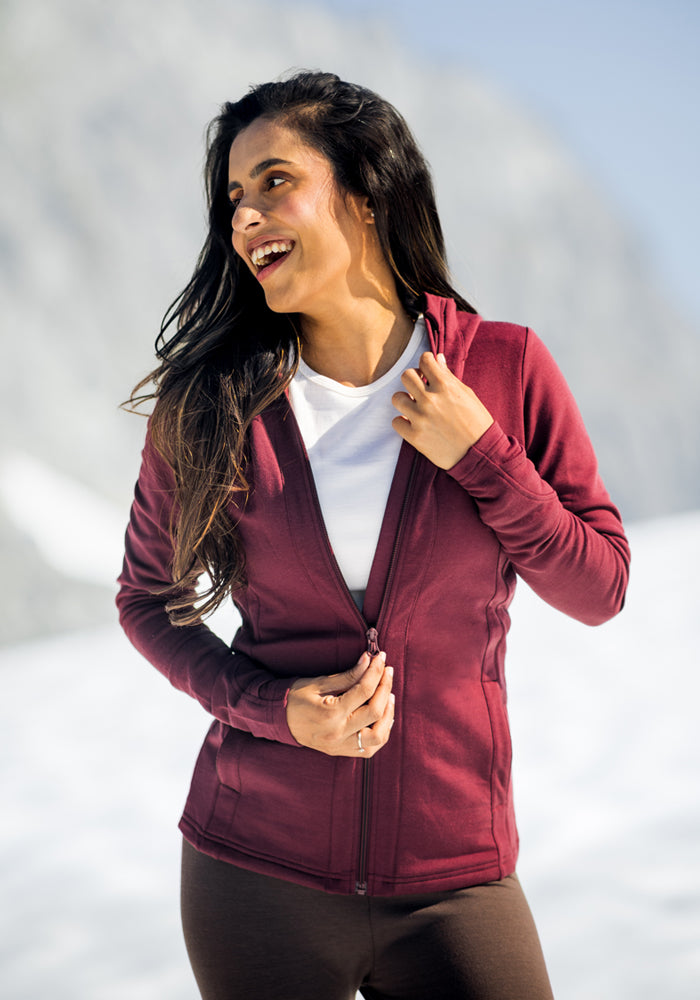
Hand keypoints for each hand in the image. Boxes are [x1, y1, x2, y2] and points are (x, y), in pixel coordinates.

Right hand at [286, 651, 394, 756]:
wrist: (279, 720)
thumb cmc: (296, 698)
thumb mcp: (319, 683)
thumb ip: (347, 675)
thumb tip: (368, 660)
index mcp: (331, 714)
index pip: (364, 690)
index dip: (376, 671)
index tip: (381, 658)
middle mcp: (338, 734)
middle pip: (376, 712)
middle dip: (385, 687)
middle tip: (387, 671)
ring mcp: (341, 746)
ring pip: (379, 736)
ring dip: (388, 713)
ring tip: (388, 694)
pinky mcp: (342, 752)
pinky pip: (370, 749)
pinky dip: (381, 731)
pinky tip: (382, 715)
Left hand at [391, 351, 492, 468]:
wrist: (479, 454)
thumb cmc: (477, 423)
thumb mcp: (467, 395)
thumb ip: (448, 376)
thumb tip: (437, 358)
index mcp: (446, 386)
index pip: (425, 360)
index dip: (426, 363)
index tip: (428, 371)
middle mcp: (430, 400)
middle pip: (406, 376)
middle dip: (413, 380)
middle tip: (420, 388)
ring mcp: (420, 418)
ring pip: (397, 398)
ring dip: (405, 401)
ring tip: (416, 407)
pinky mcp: (414, 437)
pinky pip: (396, 422)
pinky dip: (403, 422)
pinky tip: (414, 424)